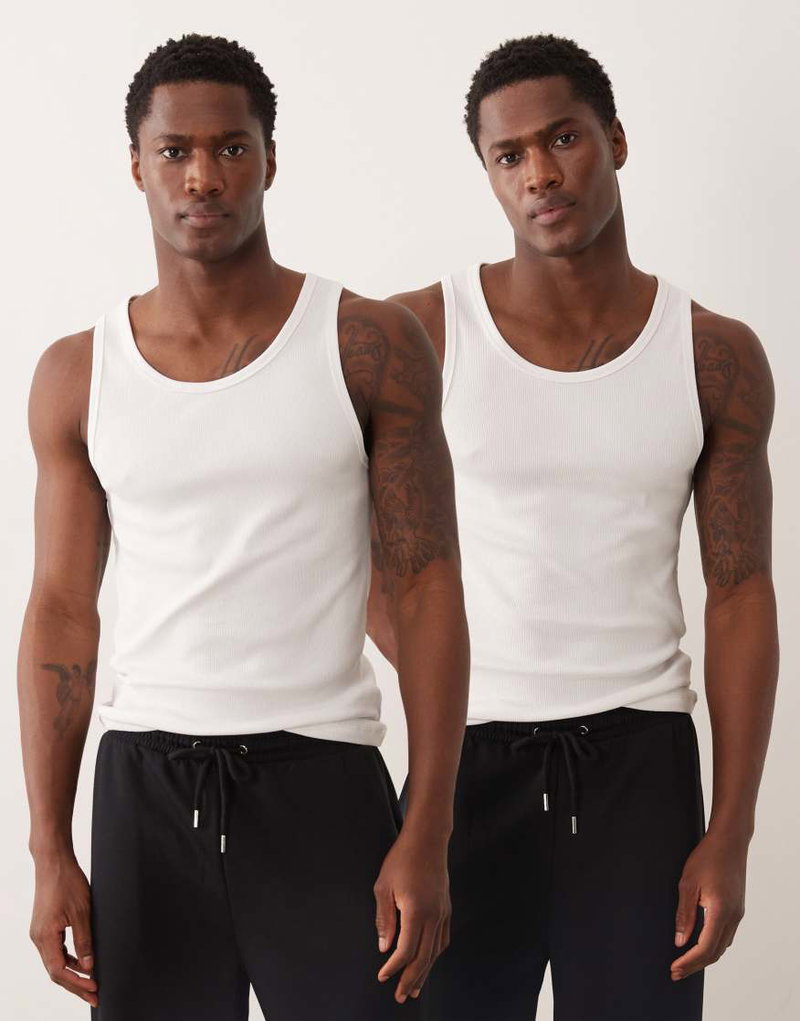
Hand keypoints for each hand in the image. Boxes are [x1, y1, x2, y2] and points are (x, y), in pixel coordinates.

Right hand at [30, 852, 98, 1007]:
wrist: (54, 861)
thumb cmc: (67, 882)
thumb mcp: (82, 912)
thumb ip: (85, 940)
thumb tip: (89, 966)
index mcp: (45, 937)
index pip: (59, 971)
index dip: (77, 984)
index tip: (94, 989)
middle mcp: (39, 938)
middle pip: (56, 971)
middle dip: (76, 984)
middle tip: (95, 994)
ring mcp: (41, 932)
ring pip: (56, 961)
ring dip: (74, 972)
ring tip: (92, 981)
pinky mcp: (45, 926)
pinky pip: (56, 950)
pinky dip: (70, 958)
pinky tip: (84, 962)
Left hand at [374, 829, 450, 1002]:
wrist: (427, 839)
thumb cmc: (402, 859)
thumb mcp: (383, 887)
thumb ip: (384, 920)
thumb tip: (384, 947)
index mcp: (416, 911)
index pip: (406, 951)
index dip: (393, 967)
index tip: (382, 976)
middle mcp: (434, 915)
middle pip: (424, 957)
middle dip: (411, 979)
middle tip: (401, 996)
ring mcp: (443, 912)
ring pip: (436, 951)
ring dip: (425, 971)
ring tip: (416, 987)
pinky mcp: (446, 907)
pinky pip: (443, 938)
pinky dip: (435, 954)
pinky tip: (429, 960)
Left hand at [671, 830, 747, 981]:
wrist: (730, 841)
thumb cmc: (707, 857)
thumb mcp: (687, 884)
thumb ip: (684, 914)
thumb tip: (680, 942)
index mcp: (720, 912)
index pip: (705, 948)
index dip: (689, 962)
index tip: (674, 968)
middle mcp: (733, 917)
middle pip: (715, 952)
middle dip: (695, 965)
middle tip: (675, 972)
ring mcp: (737, 913)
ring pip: (722, 946)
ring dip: (704, 957)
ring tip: (685, 962)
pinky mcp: (737, 908)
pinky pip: (726, 935)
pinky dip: (712, 946)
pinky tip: (700, 944)